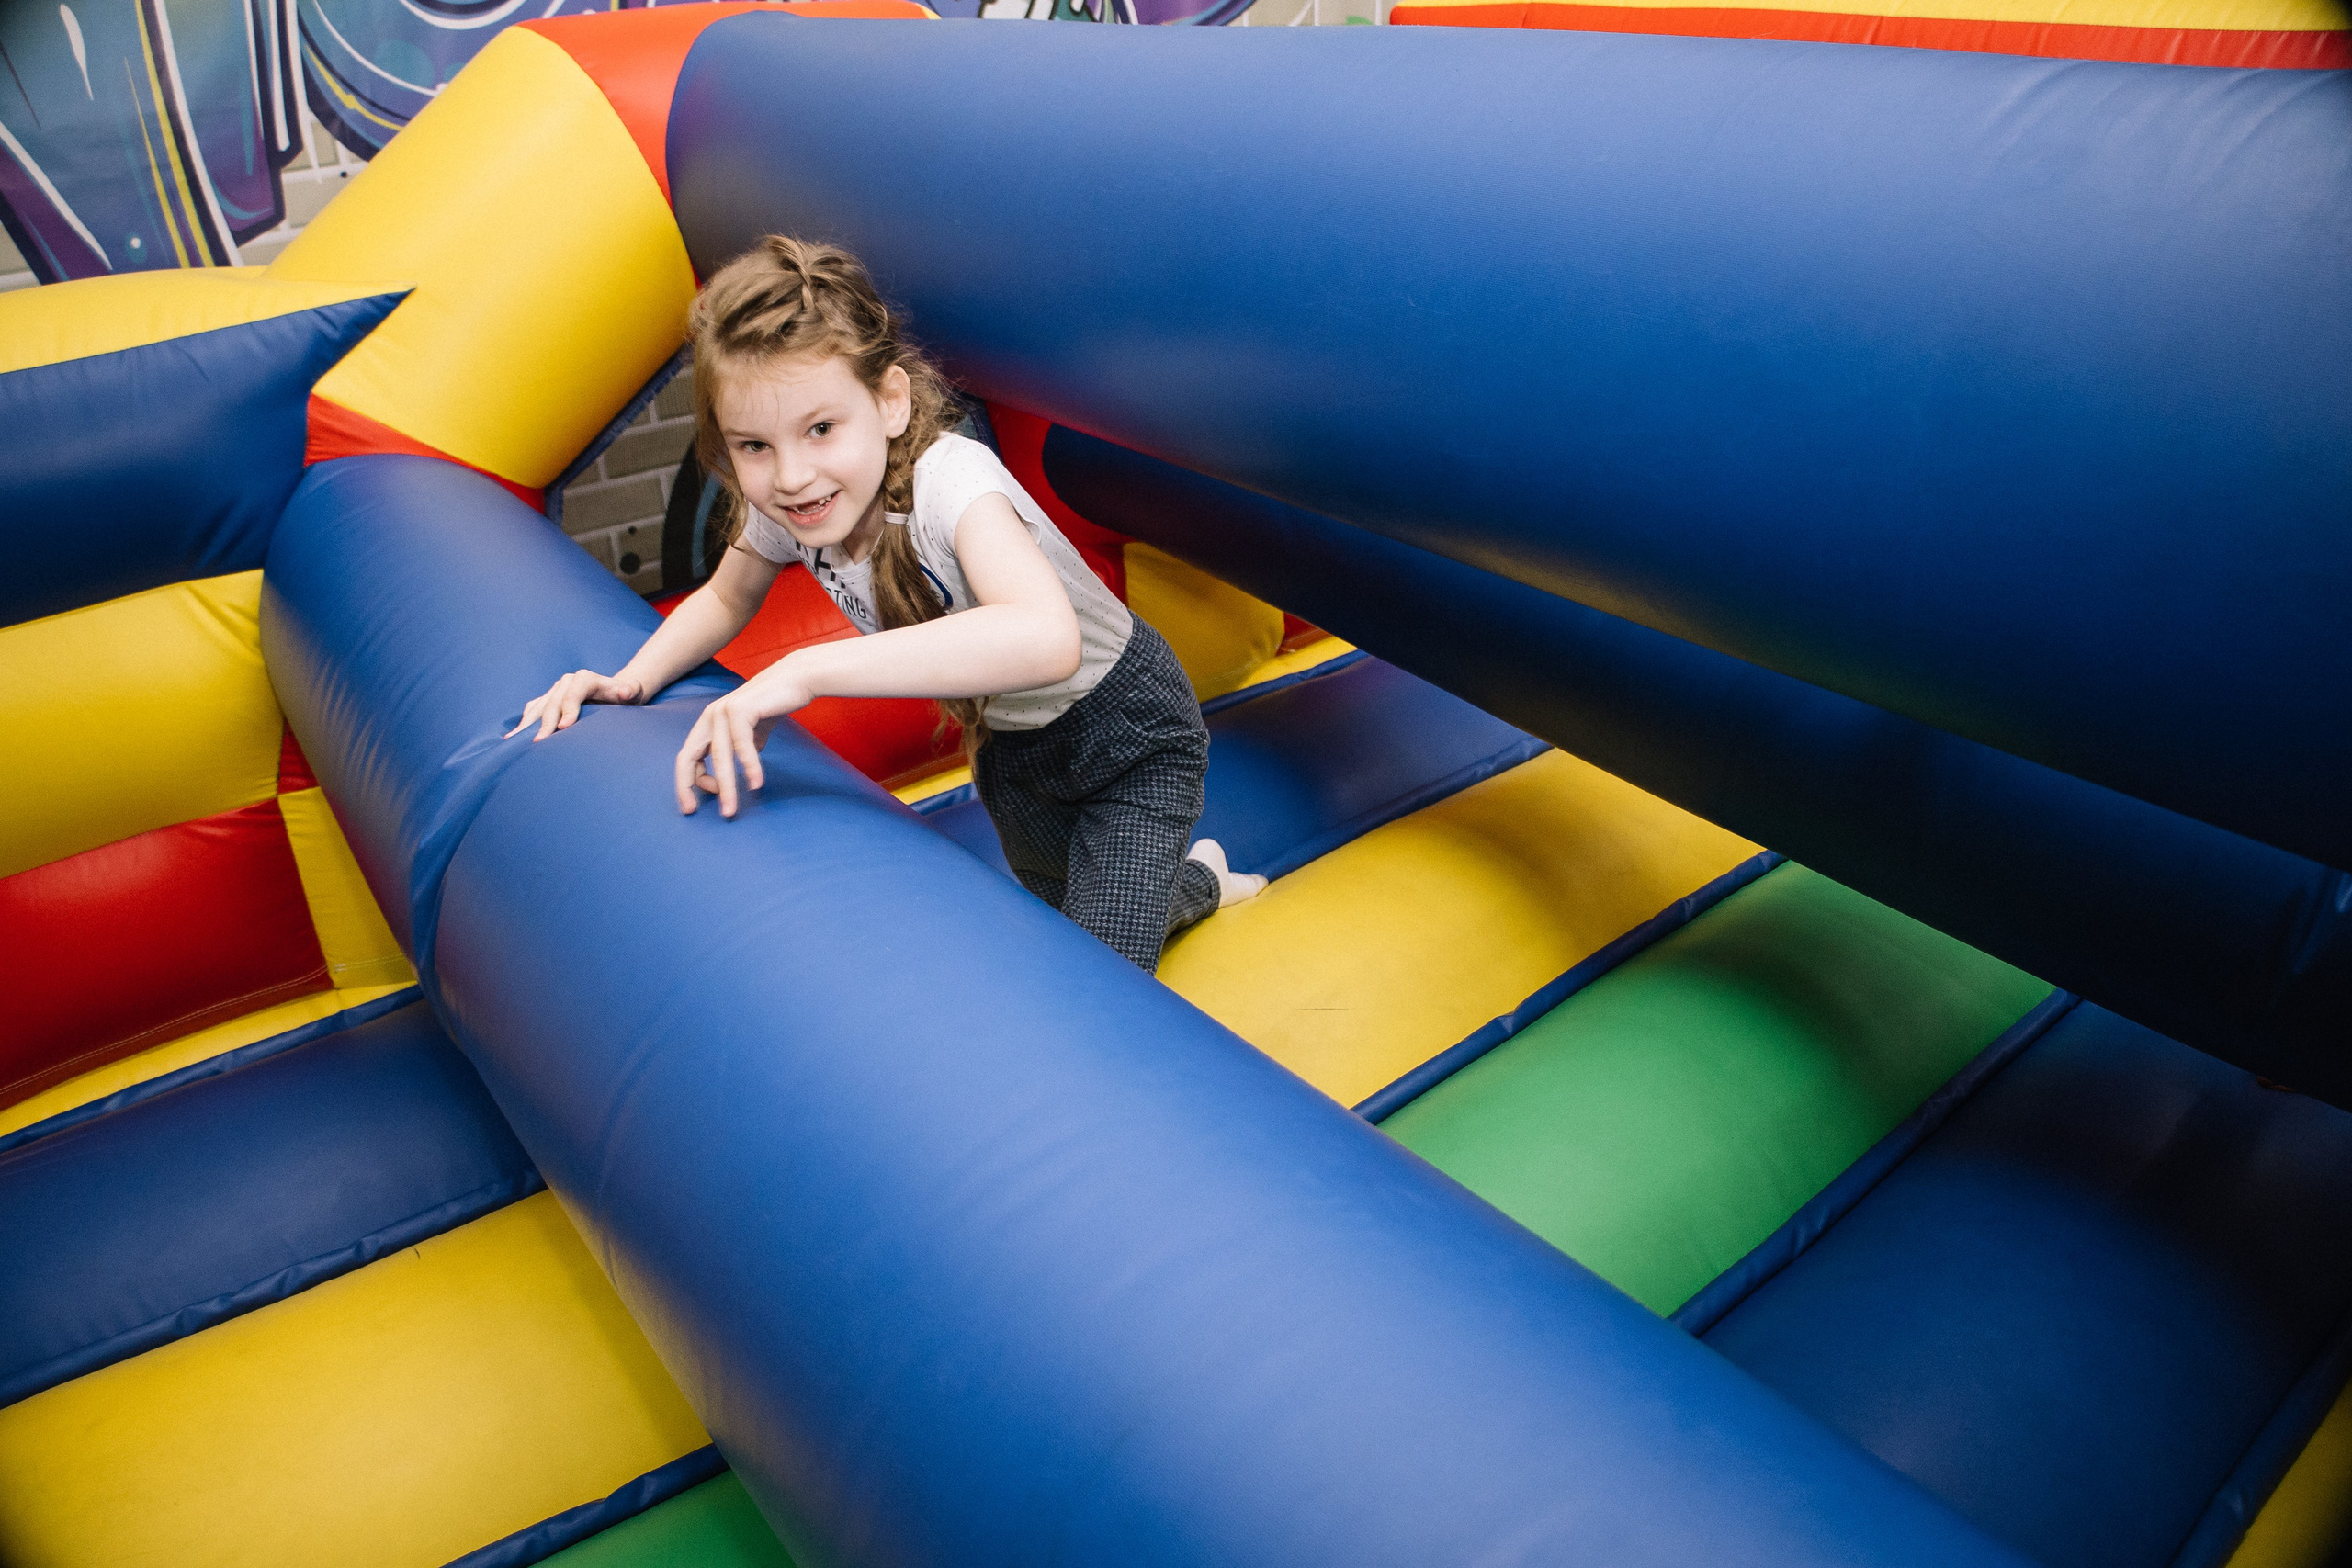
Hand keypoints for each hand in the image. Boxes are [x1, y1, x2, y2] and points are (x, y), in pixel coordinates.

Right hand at [507, 670, 642, 741]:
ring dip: (527, 725)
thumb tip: (625, 692)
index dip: (567, 710)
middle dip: (545, 723)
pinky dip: (524, 723)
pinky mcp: (548, 699)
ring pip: (538, 707)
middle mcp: (566, 682)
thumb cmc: (626, 696)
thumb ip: (633, 690)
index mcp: (585, 678)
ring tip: (515, 742)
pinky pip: (533, 710)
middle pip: (552, 703)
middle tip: (538, 743)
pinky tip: (514, 739)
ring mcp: (555, 690)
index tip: (563, 728)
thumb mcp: (634, 692)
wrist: (616, 694)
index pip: (573, 694)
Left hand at [675, 664, 813, 816]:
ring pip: (718, 757)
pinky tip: (756, 784)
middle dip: (688, 786)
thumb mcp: (753, 731)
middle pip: (689, 756)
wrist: (796, 680)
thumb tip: (743, 769)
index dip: (688, 781)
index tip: (699, 803)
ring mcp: (722, 711)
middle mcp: (710, 716)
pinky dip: (749, 767)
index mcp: (708, 722)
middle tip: (692, 810)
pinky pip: (742, 746)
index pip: (688, 756)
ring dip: (725, 787)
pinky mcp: (740, 709)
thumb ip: (743, 747)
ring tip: (730, 809)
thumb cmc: (774, 704)